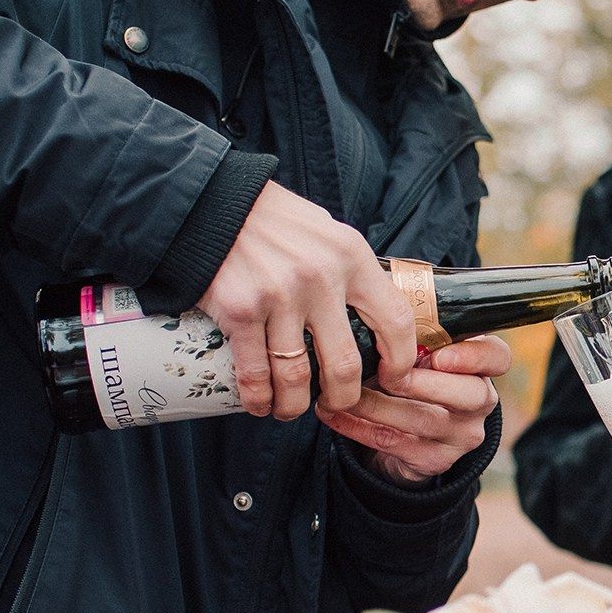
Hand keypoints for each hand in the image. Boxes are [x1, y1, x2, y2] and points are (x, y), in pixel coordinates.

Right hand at [201, 183, 417, 420]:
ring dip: (295, 405)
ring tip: (290, 409)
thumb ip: (351, 272)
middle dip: (343, 398)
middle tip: (336, 404)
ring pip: (297, 377)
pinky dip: (258, 398)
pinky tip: (260, 404)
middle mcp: (320, 278)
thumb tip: (376, 314)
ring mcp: (279, 296)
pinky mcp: (240, 310)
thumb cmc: (274, 221)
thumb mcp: (328, 234)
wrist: (212, 203)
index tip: (394, 380)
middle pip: (345, 364)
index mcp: (352, 257)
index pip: (394, 321)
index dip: (400, 361)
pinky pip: (255, 372)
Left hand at [324, 334, 509, 483]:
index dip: (474, 356)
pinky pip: (394, 442)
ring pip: (422, 418)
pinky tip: (333, 414)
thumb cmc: (410, 375)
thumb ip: (410, 328)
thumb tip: (374, 289)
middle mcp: (479, 401)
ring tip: (340, 391)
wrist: (406, 435)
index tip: (440, 355)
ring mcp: (461, 435)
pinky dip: (358, 427)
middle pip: (469, 393)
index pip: (498, 357)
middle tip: (385, 374)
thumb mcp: (417, 350)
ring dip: (376, 404)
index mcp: (480, 367)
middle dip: (421, 383)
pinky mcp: (435, 460)